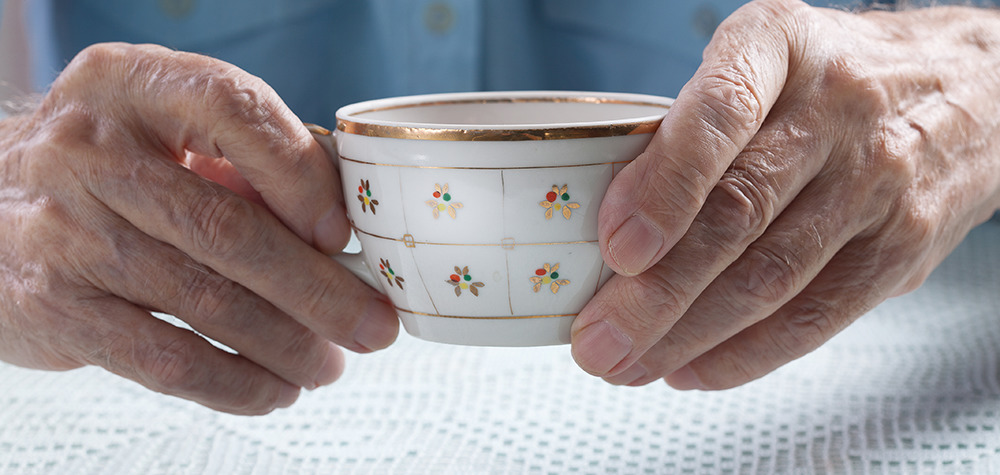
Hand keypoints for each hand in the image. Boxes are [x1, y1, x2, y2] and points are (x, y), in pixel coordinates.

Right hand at [0, 43, 397, 413]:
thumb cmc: (105, 167)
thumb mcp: (162, 130)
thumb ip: (244, 159)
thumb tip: (340, 222)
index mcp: (130, 85)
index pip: (232, 110)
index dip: (300, 175)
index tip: (341, 232)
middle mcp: (90, 152)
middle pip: (227, 227)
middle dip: (317, 289)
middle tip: (372, 325)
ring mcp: (65, 232)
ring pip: (204, 301)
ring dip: (286, 344)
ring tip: (329, 364)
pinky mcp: (55, 307)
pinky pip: (163, 358)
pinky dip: (233, 383)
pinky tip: (273, 388)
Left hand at [571, 0, 999, 388]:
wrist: (969, 89)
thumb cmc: (832, 80)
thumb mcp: (759, 61)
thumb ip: (692, 129)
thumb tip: (614, 226)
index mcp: (780, 45)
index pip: (720, 112)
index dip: (664, 186)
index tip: (617, 248)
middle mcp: (837, 109)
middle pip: (737, 214)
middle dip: (654, 294)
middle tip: (595, 340)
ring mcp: (878, 183)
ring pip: (770, 279)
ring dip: (686, 336)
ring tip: (627, 363)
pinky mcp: (902, 249)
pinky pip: (816, 318)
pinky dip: (744, 354)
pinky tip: (690, 368)